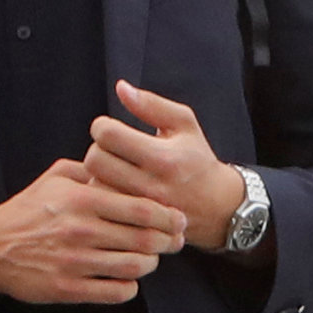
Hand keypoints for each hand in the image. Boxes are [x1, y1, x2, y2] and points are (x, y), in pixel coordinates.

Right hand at [0, 157, 186, 304]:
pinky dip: (130, 287)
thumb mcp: (56, 176)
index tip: (179, 219)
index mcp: (83, 199)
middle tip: (176, 241)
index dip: (169, 216)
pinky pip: (115, 292)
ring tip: (152, 259)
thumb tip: (124, 166)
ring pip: (134, 267)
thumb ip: (92, 170)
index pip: (143, 208)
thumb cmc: (28, 209)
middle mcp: (82, 230)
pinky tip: (129, 279)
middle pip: (145, 239)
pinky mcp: (68, 288)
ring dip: (151, 264)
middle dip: (169, 241)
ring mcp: (75, 261)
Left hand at [89, 84, 249, 255]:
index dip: (102, 126)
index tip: (110, 128)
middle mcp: (152, 185)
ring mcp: (142, 209)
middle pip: (95, 160)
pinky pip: (103, 206)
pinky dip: (103, 195)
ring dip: (97, 174)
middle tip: (109, 149)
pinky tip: (114, 188)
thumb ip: (151, 104)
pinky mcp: (136, 224)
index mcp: (163, 157)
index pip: (109, 135)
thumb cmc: (197, 158)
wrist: (217, 207)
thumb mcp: (184, 123)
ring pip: (94, 185)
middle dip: (97, 149)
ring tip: (112, 169)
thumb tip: (121, 88)